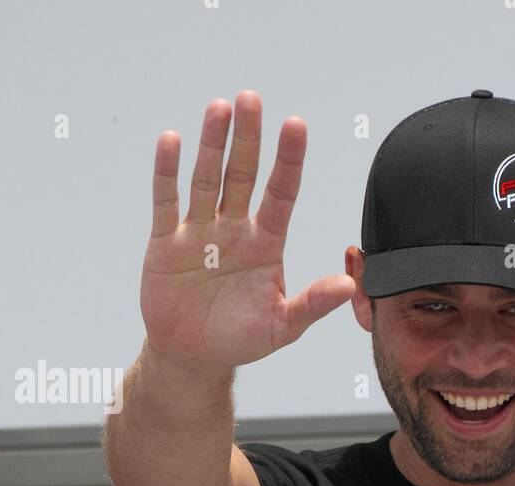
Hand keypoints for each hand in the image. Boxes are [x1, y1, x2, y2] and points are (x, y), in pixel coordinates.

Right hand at [140, 91, 355, 369]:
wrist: (193, 356)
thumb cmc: (241, 339)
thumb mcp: (282, 326)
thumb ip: (313, 305)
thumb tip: (349, 287)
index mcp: (266, 244)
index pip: (281, 193)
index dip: (288, 161)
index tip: (296, 125)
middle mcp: (234, 230)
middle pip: (242, 175)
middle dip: (247, 138)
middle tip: (252, 99)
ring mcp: (198, 232)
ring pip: (206, 180)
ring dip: (211, 144)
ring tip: (219, 109)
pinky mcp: (165, 244)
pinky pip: (166, 203)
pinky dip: (167, 173)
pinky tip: (172, 141)